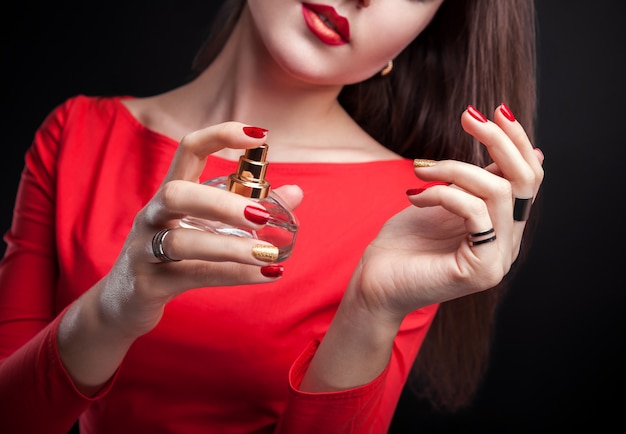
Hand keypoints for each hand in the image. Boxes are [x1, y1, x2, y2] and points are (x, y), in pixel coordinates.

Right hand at [101, 122, 302, 335]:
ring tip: (267, 253)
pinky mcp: (148, 284)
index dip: (221, 135)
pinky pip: (191, 276)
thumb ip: (248, 209)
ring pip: (181, 241)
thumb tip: (296, 193)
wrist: (123, 304)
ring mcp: (145, 249)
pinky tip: (266, 274)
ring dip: (229, 247)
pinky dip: (231, 275)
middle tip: (260, 215)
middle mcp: (153, 215)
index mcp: (170, 194)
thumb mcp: (206, 229)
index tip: (259, 136)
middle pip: (177, 194)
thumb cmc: (171, 258)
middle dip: (220, 202)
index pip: (189, 150)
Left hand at [353, 104, 543, 321]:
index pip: (527, 177)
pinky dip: (444, 193)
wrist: (374, 283)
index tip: (492, 110)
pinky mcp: (481, 269)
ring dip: (455, 168)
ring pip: (499, 191)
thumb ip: (481, 181)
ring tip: (420, 170)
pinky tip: (416, 196)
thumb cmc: (403, 243)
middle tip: (468, 116)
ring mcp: (498, 259)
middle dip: (499, 140)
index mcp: (502, 226)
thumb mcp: (446, 200)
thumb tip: (534, 151)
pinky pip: (475, 212)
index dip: (515, 140)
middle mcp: (508, 243)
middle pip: (526, 180)